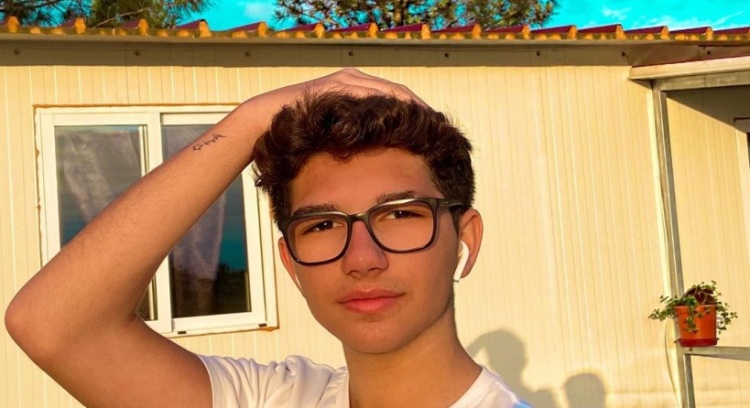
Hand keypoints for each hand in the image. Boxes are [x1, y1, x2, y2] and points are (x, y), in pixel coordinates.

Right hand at [239, 68, 426, 140]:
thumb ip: (355, 144)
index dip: (419, 117)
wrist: (262, 124)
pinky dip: (391, 107)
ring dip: (413, 109)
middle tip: (444, 131)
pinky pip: (373, 95)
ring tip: (432, 128)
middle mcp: (355, 80)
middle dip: (423, 112)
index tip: (438, 135)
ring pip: (391, 93)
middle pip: (401, 95)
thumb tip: (380, 167)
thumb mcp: (333, 141)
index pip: (398, 102)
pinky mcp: (338, 84)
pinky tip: (406, 122)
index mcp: (358, 92)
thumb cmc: (296, 138)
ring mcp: (347, 80)